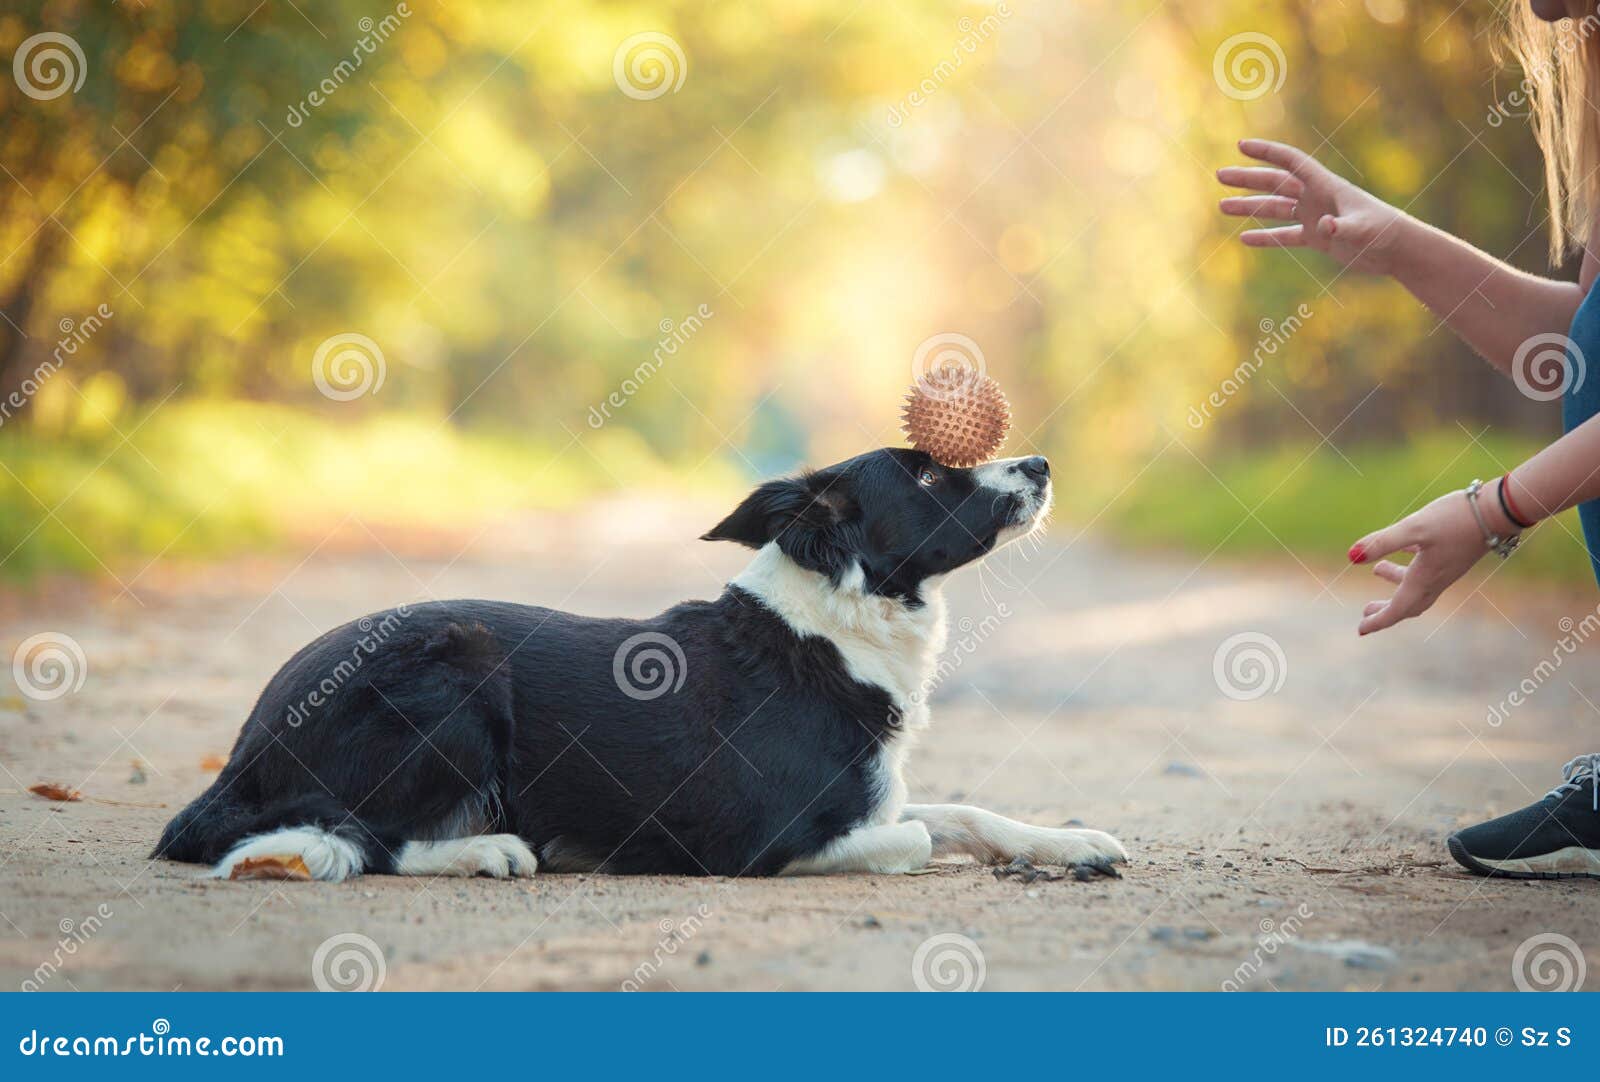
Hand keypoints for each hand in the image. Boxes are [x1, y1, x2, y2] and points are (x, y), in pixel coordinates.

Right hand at [1218, 138, 1410, 275]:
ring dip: (1249, 207)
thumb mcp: (1362, 230)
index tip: (1241, 146)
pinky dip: (1266, 237)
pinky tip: (1245, 238)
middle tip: (1220, 175)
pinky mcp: (1318, 238)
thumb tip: (1323, 226)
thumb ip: (1342, 227)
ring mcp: (1316, 217)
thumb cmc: (1384, 233)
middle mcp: (1317, 198)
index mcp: (1326, 186)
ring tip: (1222, 206)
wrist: (1398, 249)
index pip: (1290, 163)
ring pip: (1276, 209)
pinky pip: (1285, 236)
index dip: (1266, 152)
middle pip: (1276, 183)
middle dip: (1247, 178)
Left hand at [1347, 489, 1496, 634]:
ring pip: (1418, 585)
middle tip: (1366, 612)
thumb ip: (1383, 542)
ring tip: (1377, 570)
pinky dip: (1411, 565)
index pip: (1397, 609)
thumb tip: (1352, 556)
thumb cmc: (1456, 519)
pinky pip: (1429, 569)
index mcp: (1424, 579)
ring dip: (1396, 582)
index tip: (1360, 630)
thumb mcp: (1414, 528)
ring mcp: (1447, 568)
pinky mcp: (1454, 554)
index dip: (1378, 621)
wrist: (1500, 510)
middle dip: (1387, 610)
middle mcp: (1437, 579)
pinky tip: (1404, 550)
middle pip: (1408, 604)